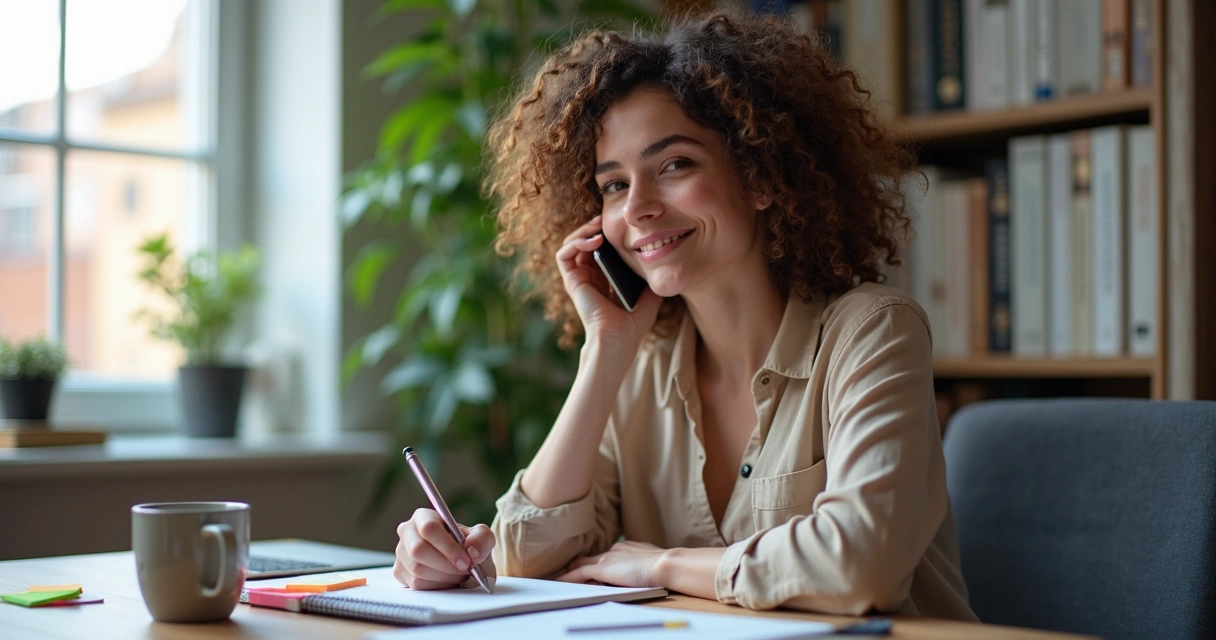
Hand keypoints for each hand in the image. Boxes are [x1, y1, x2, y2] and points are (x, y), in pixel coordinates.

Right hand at [393, 508, 495, 589]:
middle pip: (418, 550)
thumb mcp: (481, 538)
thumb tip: (471, 550)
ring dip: (444, 577)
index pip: (429, 528)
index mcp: (423, 516)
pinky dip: (437, 585)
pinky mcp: (400, 572)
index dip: (448, 547)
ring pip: (417, 570)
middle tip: (464, 571)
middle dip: (445, 565)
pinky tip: (447, 580)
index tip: (466, 561)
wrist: (460, 562)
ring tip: (458, 574)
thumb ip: (482, 539)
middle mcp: (407, 532)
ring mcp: (401, 553)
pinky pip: (416, 584)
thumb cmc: (467, 546)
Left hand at [554, 540, 666, 587]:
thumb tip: (642, 573)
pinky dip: (567, 577)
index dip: (594, 561)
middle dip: (576, 564)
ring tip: (556, 576)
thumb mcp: (652, 563)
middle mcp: (615, 550)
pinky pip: (578, 573)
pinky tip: (557, 581)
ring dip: (568, 571)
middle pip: (590, 558)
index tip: (587, 565)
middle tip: (564, 570)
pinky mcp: (602, 568)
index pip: (606, 556)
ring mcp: (608, 558)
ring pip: (581, 564)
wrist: (666, 564)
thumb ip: (642, 565)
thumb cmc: (665, 566)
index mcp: (627, 548)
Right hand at [556, 215, 661, 350]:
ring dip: (582, 231)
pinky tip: (594, 240)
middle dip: (592, 227)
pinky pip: (564, 254)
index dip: (604, 234)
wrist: (619, 339)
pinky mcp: (572, 281)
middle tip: (605, 220)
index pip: (599, 249)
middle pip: (583, 243)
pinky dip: (576, 242)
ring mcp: (578, 279)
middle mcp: (588, 277)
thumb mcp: (649, 297)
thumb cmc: (632, 326)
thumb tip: (662, 265)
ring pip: (571, 244)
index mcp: (604, 279)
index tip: (618, 225)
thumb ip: (650, 280)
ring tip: (598, 227)